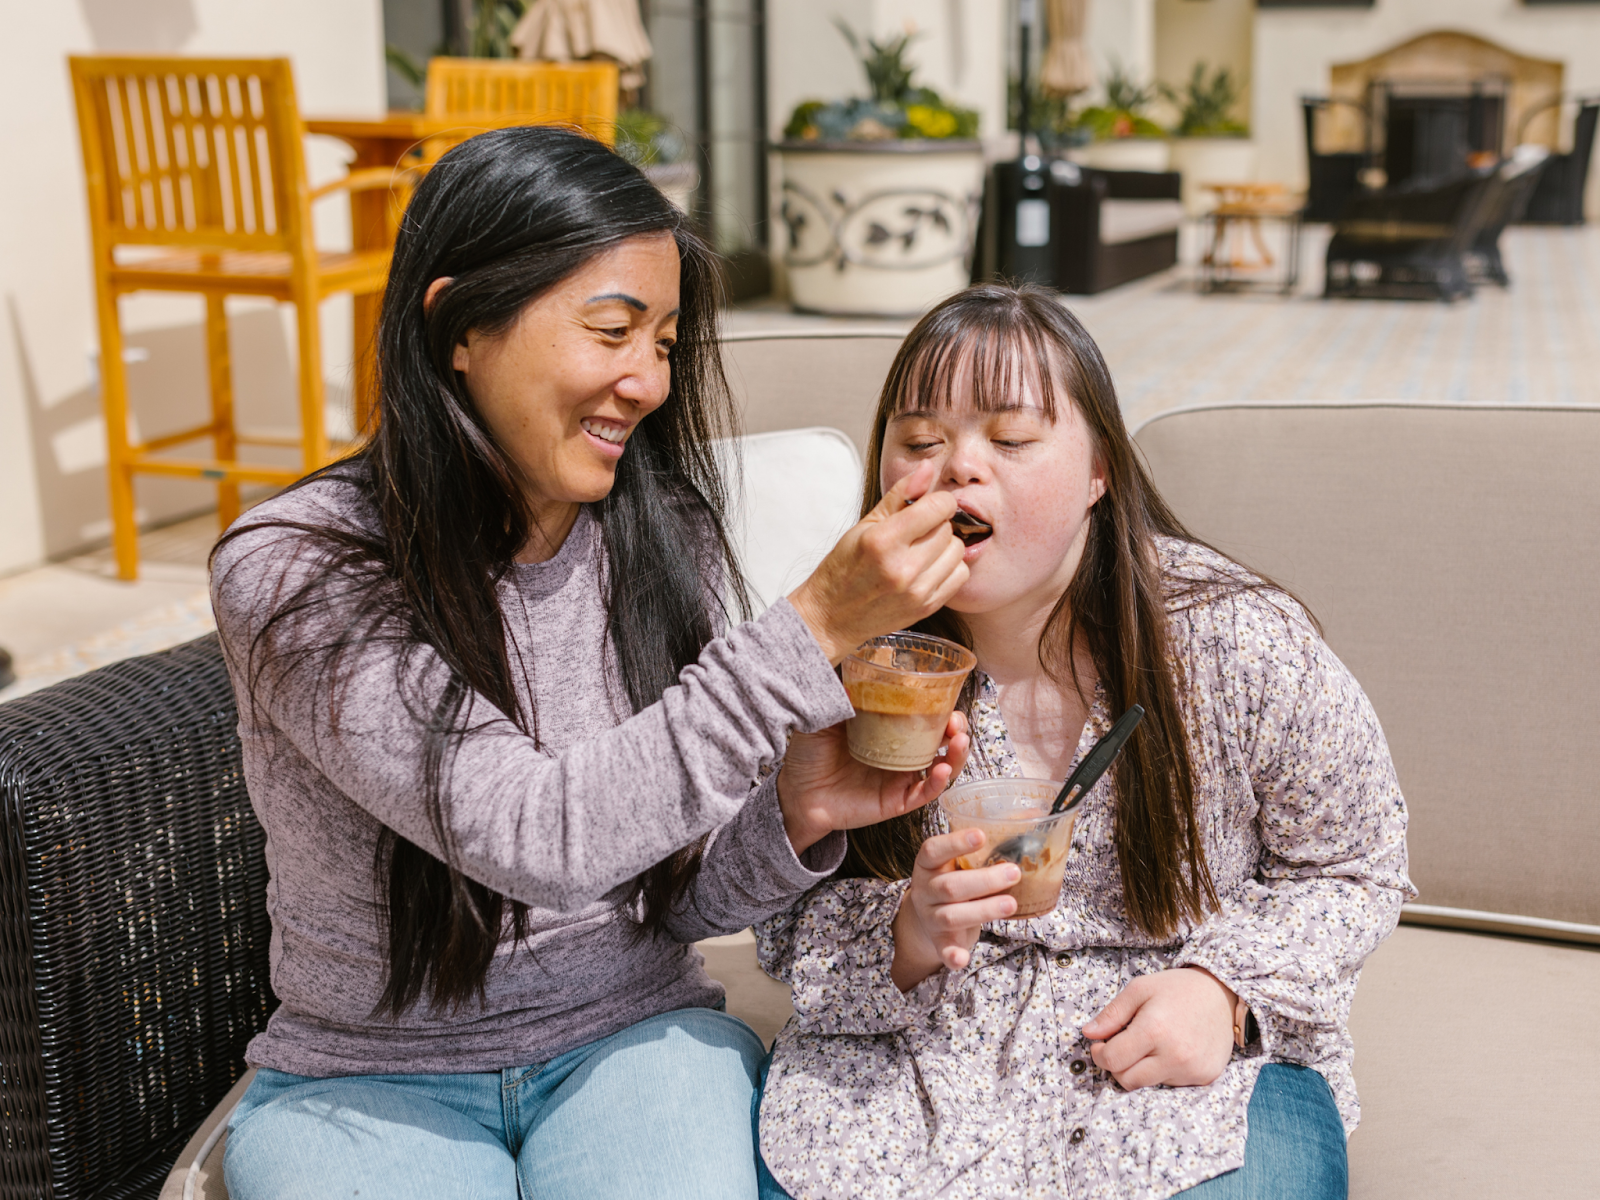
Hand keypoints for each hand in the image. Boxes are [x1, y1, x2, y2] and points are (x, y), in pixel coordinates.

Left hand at [776, 712, 969, 855]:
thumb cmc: (810, 754)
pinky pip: (924, 794)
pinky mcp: (896, 802)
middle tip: (956, 723)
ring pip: (942, 768)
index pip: (925, 716)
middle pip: (942, 741)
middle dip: (957, 730)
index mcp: (889, 731)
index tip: (947, 698)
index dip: (942, 708)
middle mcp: (901, 754)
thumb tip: (854, 666)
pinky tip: (942, 770)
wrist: (796, 793)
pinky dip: (938, 783)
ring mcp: (900, 779)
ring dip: (957, 755)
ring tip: (959, 742)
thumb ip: (840, 694)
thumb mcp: (824, 717)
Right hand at [787, 461, 968, 664]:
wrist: (832, 616)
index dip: (937, 501)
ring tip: (921, 551)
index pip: (937, 508)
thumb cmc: (843, 569)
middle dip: (936, 525)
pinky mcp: (926, 607)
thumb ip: (900, 495)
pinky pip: (959, 576)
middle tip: (917, 532)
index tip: (928, 506)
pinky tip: (929, 568)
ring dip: (944, 547)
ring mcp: (916, 591)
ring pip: (957, 551)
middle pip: (947, 529)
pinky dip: (949, 568)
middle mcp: (902, 568)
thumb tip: (927, 468)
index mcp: (882, 541)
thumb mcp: (864, 525)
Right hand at [890, 828, 1019, 991]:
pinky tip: (963, 959)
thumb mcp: (961, 862)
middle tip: (1014, 872)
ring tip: (1011, 904)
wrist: (929, 917)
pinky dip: (952, 955)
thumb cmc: (954, 880)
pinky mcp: (938, 940)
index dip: (956, 842)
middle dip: (984, 880)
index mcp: (928, 864)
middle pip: (950, 885)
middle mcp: (925, 890)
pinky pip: (943, 949)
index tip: (982, 835)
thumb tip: (1031, 816)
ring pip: (952, 915)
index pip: (934, 849)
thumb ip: (986, 846)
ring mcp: (930, 916)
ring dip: (983, 910)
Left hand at [1082, 967, 1237, 1089]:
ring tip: (1151, 1044)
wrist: (1223, 994)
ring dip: (1141, 1068)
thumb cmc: (1177, 989)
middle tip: (1122, 1046)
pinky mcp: (1205, 1077)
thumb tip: (1088, 1034)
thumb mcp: (1139, 989)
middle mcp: (1174, 1056)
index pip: (1112, 1060)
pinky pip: (1172, 1084)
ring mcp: (1191, 1070)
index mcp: (1154, 1030)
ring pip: (1148, 1084)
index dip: (1099, 1054)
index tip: (1101, 1044)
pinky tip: (1171, 1050)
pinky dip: (1163, 1071)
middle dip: (1117, 1065)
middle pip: (1127, 1080)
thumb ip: (1112, 1014)